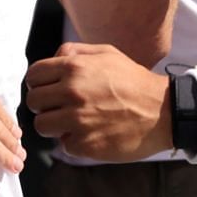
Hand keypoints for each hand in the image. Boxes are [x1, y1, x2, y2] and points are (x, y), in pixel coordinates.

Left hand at [26, 43, 172, 161]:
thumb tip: (53, 59)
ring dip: (55, 125)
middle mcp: (72, 92)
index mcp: (75, 68)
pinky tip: (92, 134)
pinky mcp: (84, 144)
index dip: (38, 83)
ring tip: (74, 122)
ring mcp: (77, 120)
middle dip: (45, 105)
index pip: (33, 75)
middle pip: (33, 102)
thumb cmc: (134, 81)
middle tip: (62, 107)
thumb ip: (75, 52)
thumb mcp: (107, 54)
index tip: (48, 90)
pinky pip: (64, 145)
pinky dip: (75, 142)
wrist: (162, 111)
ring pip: (42, 125)